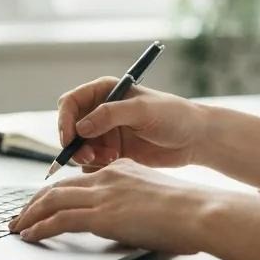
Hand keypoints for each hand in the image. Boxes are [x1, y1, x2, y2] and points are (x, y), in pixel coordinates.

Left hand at [9, 159, 259, 259]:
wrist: (200, 211)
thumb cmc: (189, 210)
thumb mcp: (157, 197)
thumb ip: (136, 202)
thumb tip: (130, 219)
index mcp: (122, 169)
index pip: (79, 179)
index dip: (57, 191)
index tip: (45, 202)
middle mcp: (108, 177)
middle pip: (59, 186)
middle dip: (35, 201)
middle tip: (21, 214)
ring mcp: (104, 195)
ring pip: (52, 200)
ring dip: (30, 214)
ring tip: (18, 226)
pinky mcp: (102, 215)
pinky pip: (60, 220)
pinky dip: (40, 227)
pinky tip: (31, 235)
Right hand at [56, 77, 204, 169]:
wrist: (195, 139)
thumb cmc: (173, 115)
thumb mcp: (143, 110)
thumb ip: (110, 115)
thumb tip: (81, 127)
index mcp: (105, 91)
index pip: (70, 102)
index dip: (65, 120)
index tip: (70, 139)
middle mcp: (101, 112)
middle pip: (70, 128)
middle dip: (75, 144)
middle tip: (90, 157)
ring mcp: (106, 133)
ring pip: (79, 148)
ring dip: (88, 157)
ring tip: (112, 159)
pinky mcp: (113, 153)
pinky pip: (91, 163)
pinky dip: (97, 167)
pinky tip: (118, 164)